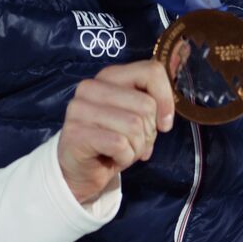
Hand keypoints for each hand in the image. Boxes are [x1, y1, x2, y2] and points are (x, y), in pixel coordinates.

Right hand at [57, 60, 175, 204]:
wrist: (82, 170)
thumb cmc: (113, 141)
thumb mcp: (137, 118)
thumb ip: (152, 107)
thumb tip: (165, 119)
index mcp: (109, 76)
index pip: (151, 71)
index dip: (166, 100)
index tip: (164, 123)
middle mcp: (91, 87)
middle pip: (146, 105)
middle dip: (149, 132)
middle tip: (134, 142)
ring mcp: (79, 109)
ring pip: (134, 126)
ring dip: (137, 147)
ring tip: (123, 151)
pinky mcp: (75, 133)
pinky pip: (120, 144)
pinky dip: (125, 158)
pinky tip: (113, 158)